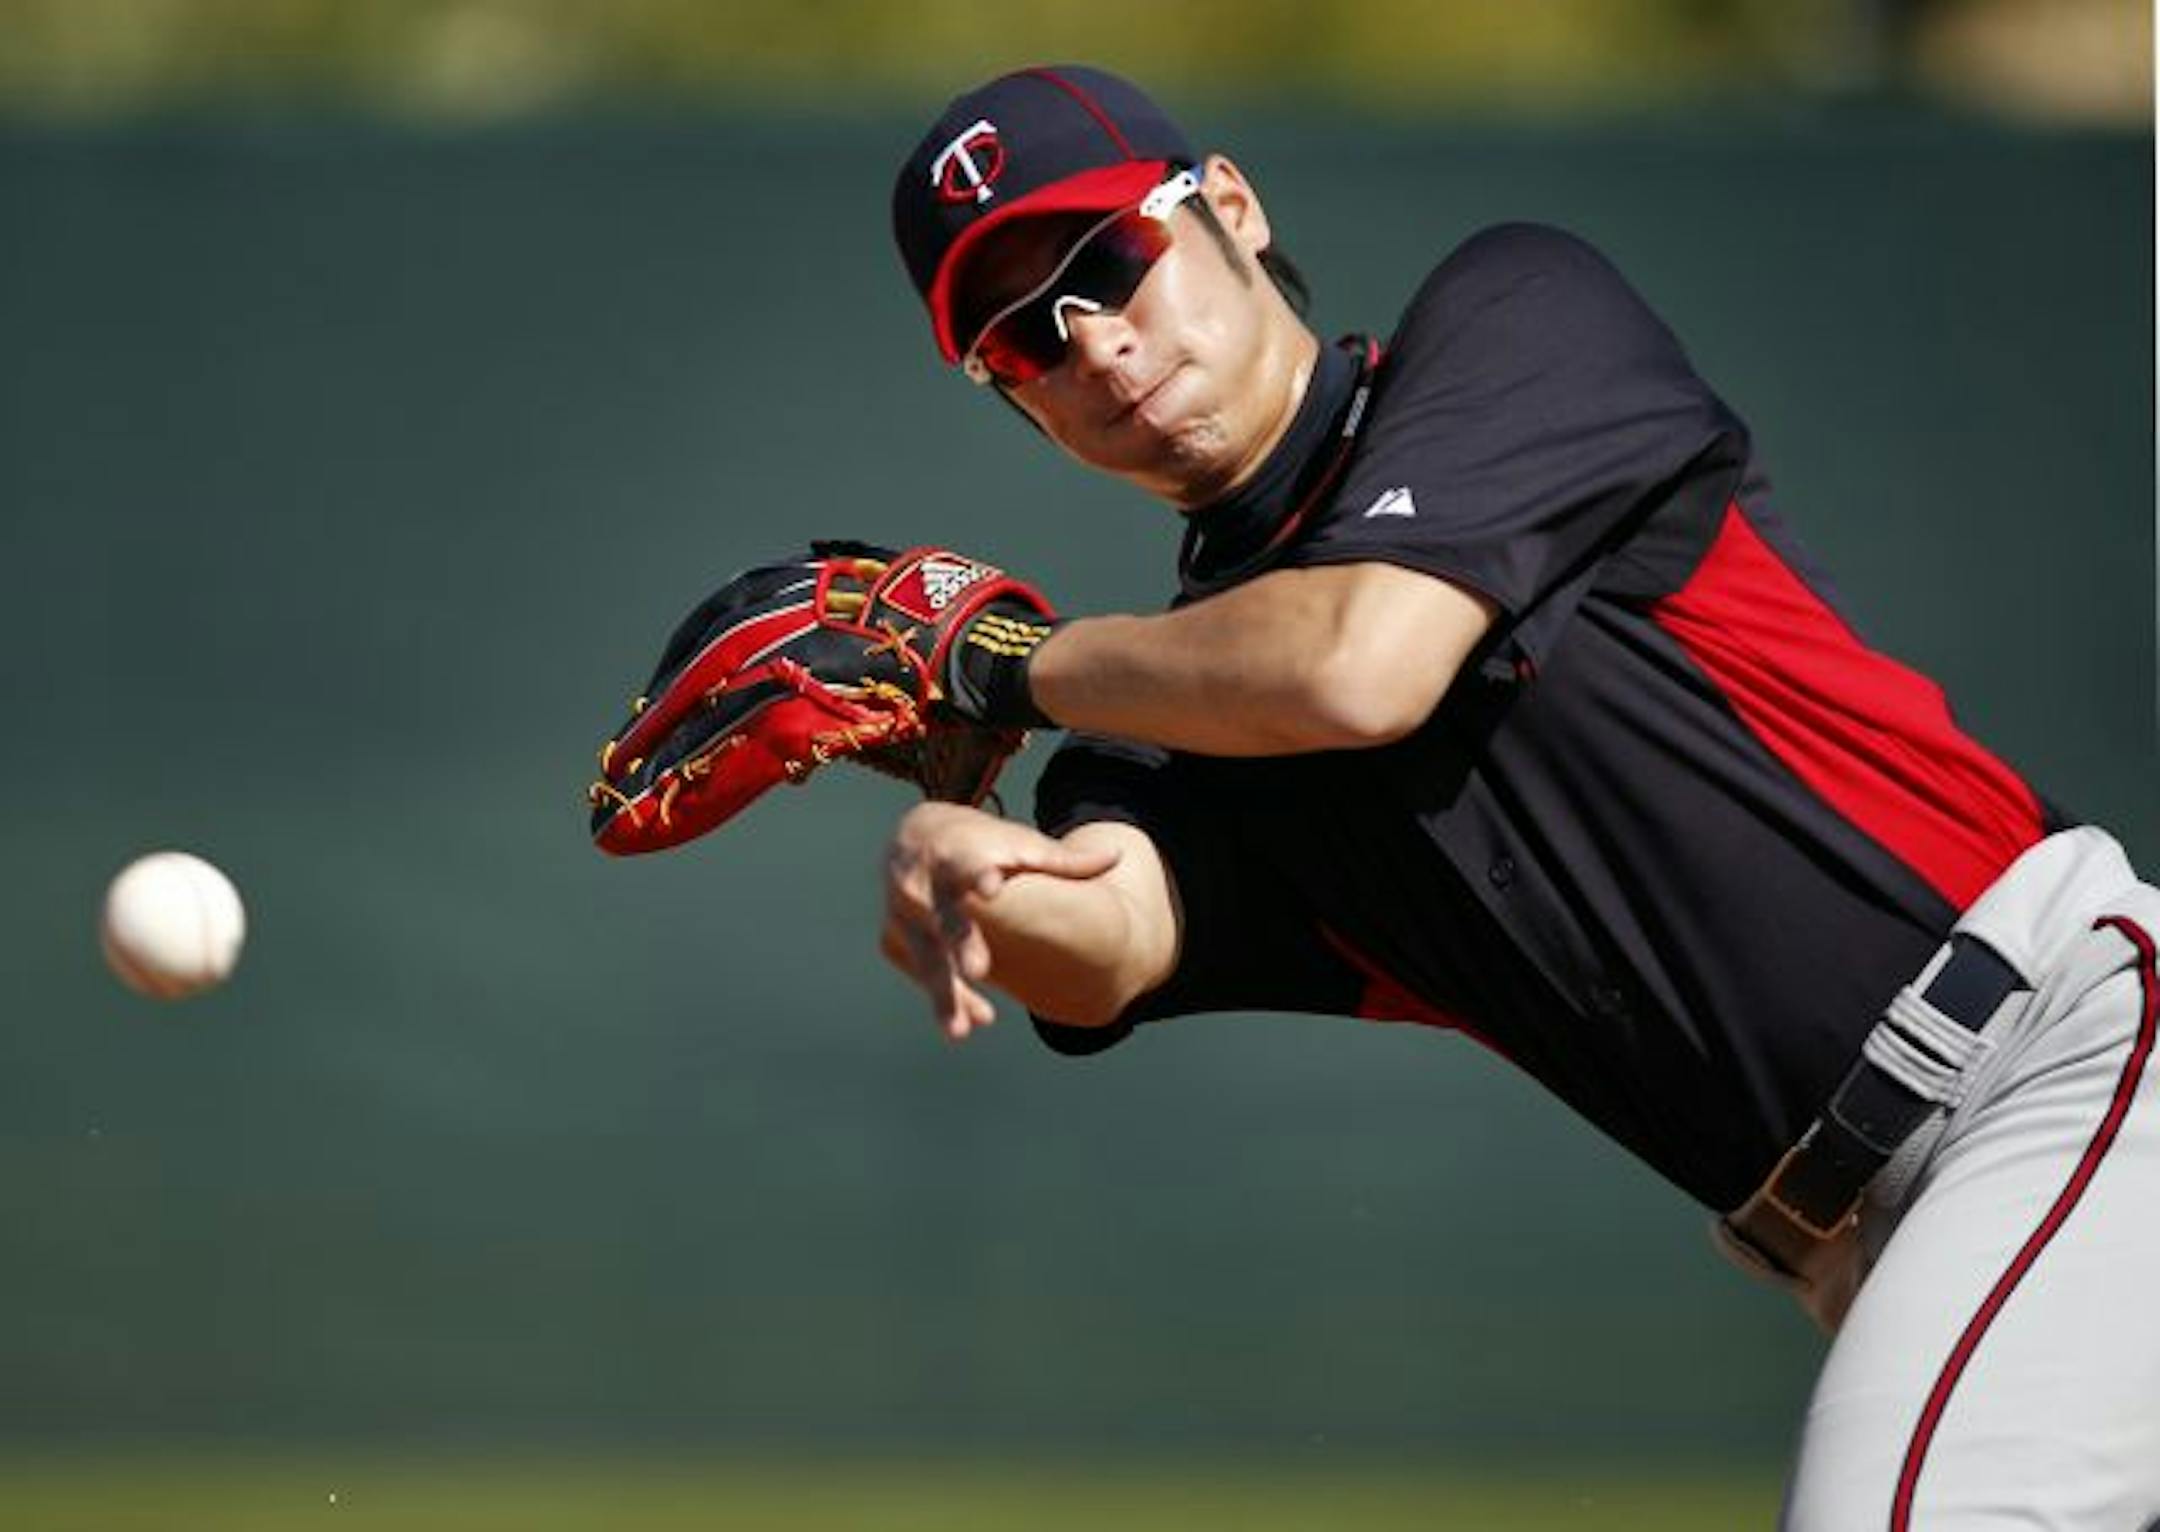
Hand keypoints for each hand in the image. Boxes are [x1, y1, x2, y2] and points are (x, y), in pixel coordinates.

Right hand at [879, 802, 1120, 1041]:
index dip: (979, 877)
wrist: (917, 835)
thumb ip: (1063, 861)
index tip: (991, 889)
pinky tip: (969, 1020)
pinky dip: (945, 996)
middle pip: (943, 915)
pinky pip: (918, 972)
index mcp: (959, 853)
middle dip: (960, 941)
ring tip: (961, 1029)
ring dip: (942, 991)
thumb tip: (1117, 857)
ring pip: (924, 955)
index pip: (969, 864)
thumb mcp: (1019, 845)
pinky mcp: (893, 937)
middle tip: (981, 968)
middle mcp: (925, 882)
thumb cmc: (981, 842)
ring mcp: (904, 913)